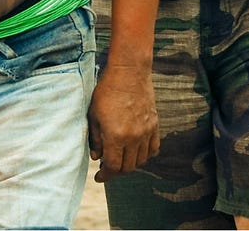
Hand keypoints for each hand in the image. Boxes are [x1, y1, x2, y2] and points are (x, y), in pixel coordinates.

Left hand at [87, 62, 159, 182]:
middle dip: (116, 171)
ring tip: (121, 158)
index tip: (99, 176)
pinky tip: (137, 151)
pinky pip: (154, 148)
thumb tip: (96, 157)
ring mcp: (146, 131)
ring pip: (141, 160)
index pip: (113, 167)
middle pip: (128, 167)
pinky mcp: (155, 124)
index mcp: (116, 136)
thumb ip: (95, 139)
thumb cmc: (107, 91)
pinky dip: (145, 154)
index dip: (105, 176)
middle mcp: (133, 137)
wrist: (129, 72)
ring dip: (130, 164)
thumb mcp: (93, 115)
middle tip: (108, 167)